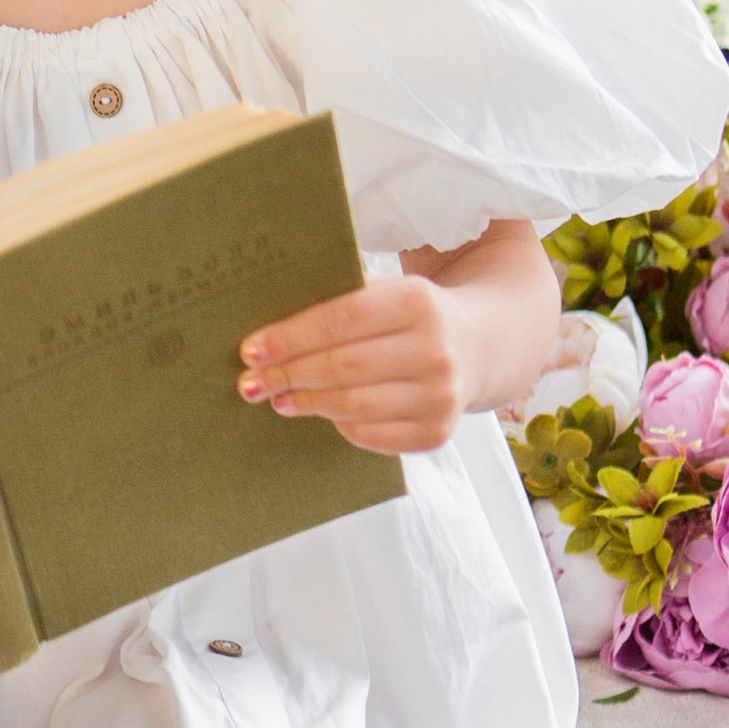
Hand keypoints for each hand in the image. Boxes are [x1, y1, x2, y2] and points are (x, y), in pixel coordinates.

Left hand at [238, 275, 471, 454]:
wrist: (477, 345)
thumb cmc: (410, 316)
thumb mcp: (386, 291)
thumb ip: (337, 302)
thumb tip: (268, 334)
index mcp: (416, 302)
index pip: (339, 320)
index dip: (290, 337)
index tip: (251, 350)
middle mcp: (434, 350)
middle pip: (342, 367)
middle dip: (288, 375)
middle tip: (251, 382)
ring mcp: (440, 396)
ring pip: (354, 405)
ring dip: (306, 404)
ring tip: (278, 399)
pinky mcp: (437, 432)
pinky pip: (371, 436)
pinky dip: (339, 426)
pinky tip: (320, 414)